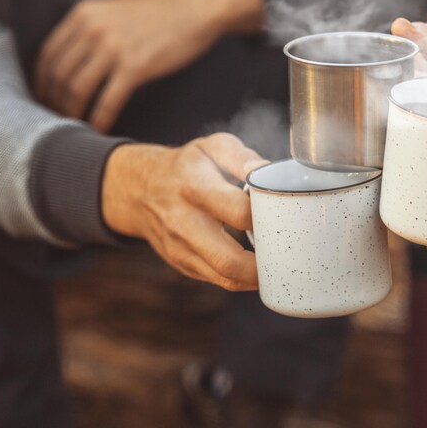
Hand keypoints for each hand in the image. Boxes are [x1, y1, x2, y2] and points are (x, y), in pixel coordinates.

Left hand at [35, 0, 263, 131]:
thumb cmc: (157, 14)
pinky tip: (99, 130)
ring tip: (75, 128)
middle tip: (57, 121)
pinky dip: (99, 120)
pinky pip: (107, 101)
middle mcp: (92, 29)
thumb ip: (89, 30)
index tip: (45, 100)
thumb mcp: (113, 12)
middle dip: (54, 103)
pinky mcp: (135, 66)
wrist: (194, 7)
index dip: (42, 83)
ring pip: (77, 90)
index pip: (48, 55)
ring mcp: (113, 48)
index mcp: (83, 15)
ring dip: (72, 114)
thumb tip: (71, 64)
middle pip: (59, 75)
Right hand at [101, 133, 267, 290]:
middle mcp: (183, 222)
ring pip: (225, 277)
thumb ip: (241, 157)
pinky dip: (242, 277)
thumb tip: (266, 171)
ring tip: (276, 261)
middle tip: (286, 250)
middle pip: (230, 260)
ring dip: (256, 276)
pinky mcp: (181, 263)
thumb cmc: (186, 166)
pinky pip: (218, 280)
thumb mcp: (211, 146)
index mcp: (194, 187)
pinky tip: (256, 265)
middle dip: (265, 263)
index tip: (281, 213)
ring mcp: (179, 248)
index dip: (266, 215)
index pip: (239, 212)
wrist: (140, 188)